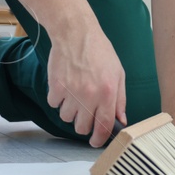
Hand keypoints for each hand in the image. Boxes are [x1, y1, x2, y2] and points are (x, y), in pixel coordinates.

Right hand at [45, 20, 125, 147]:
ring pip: (66, 118)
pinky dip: (58, 100)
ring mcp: (71, 92)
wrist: (75, 33)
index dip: (99, 139)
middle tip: (85, 115)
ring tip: (74, 96)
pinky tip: (64, 87)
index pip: (104, 127)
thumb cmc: (99, 51)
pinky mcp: (55, 87)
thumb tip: (120, 120)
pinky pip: (54, 105)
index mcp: (108, 93)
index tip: (95, 141)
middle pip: (82, 128)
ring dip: (70, 112)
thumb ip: (120, 99)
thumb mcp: (118, 73)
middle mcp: (89, 95)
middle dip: (83, 126)